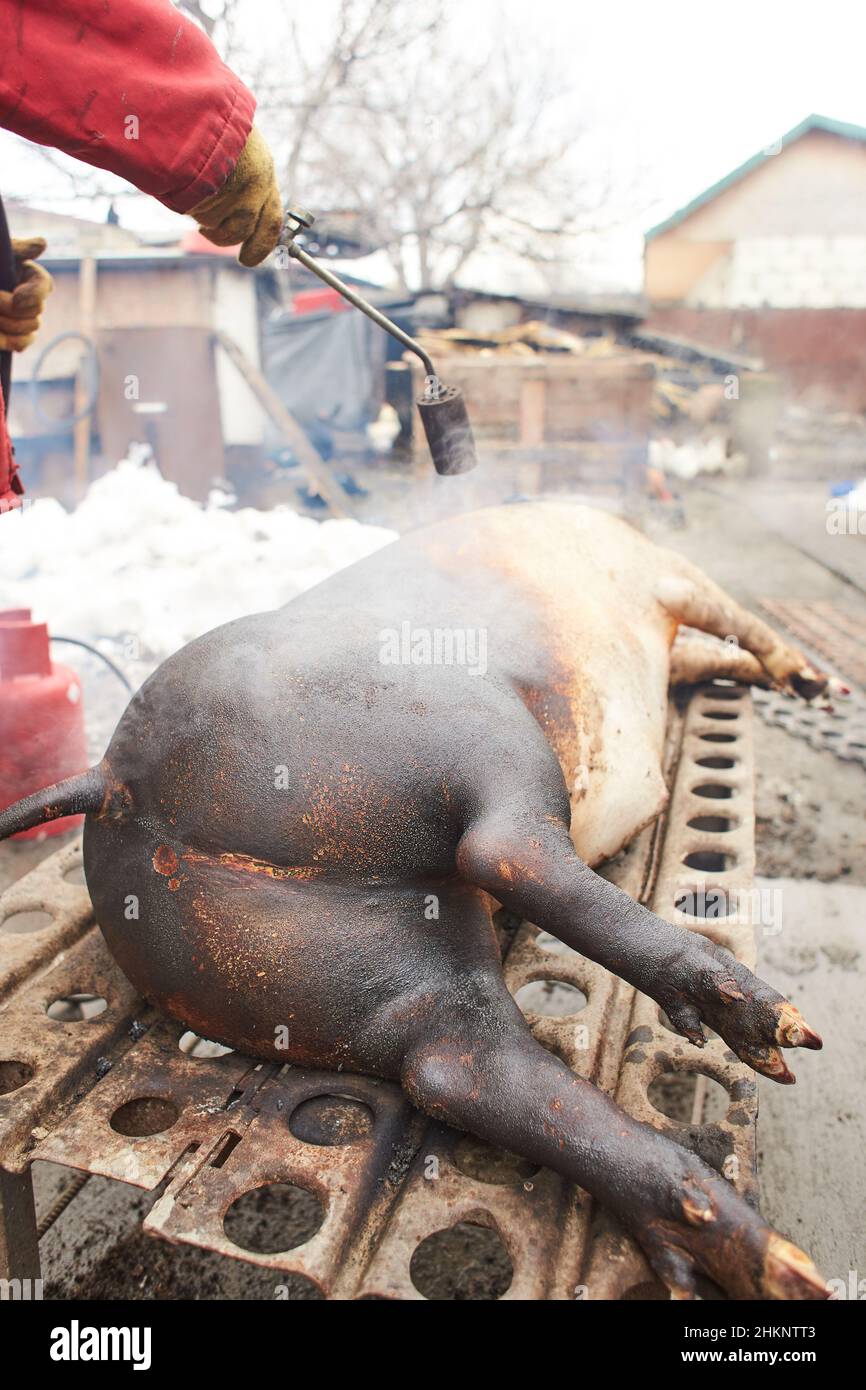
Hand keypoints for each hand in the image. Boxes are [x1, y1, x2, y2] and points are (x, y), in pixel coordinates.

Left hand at [0, 237, 52, 350]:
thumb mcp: (2, 252)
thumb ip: (19, 249)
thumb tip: (42, 244)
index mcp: (30, 275)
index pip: (44, 286)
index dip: (33, 295)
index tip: (16, 297)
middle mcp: (32, 297)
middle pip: (37, 311)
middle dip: (10, 309)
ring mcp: (24, 318)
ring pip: (30, 328)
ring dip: (7, 324)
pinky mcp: (14, 335)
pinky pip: (21, 343)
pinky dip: (10, 341)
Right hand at [189, 125, 282, 266]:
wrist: (189, 103)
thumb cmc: (212, 115)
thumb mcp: (240, 144)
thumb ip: (246, 176)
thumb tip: (245, 215)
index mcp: (263, 175)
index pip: (271, 225)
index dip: (261, 246)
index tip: (249, 259)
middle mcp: (249, 191)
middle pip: (238, 233)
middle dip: (223, 237)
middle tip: (209, 232)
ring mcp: (224, 197)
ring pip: (211, 223)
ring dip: (200, 213)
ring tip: (191, 182)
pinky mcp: (198, 199)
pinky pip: (189, 210)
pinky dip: (183, 200)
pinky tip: (180, 175)